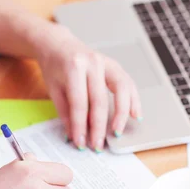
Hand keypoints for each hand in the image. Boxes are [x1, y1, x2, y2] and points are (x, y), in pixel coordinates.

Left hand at [34, 25, 141, 151]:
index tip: (81, 143)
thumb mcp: (53, 89)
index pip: (79, 102)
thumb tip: (75, 136)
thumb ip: (65, 112)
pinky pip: (128, 83)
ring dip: (121, 114)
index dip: (81, 125)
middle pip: (100, 100)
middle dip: (99, 126)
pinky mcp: (114, 65)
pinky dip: (133, 100)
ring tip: (117, 132)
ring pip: (121, 90)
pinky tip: (135, 115)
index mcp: (73, 67)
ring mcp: (105, 62)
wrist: (57, 44)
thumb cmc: (54, 67)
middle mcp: (92, 62)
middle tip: (98, 144)